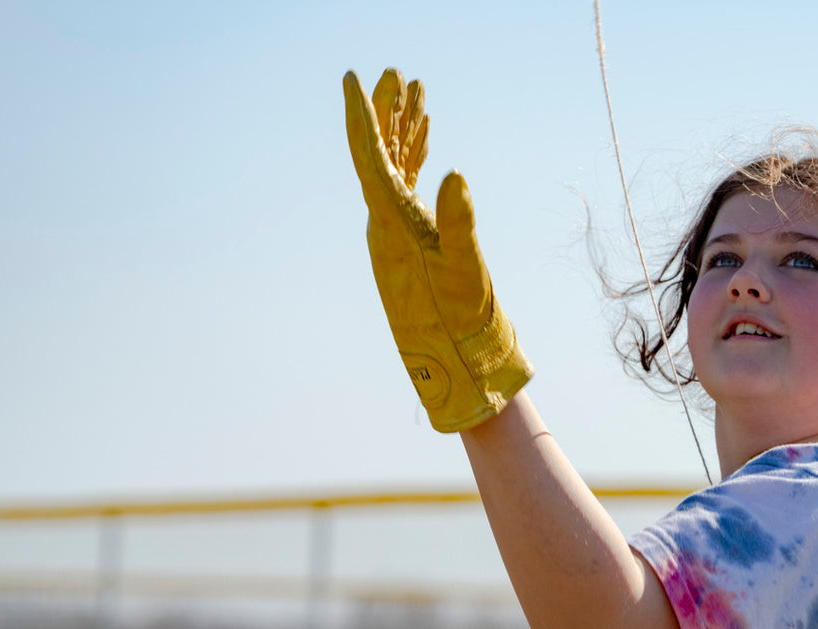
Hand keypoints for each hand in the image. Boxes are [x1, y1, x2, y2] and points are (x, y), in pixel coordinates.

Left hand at [343, 68, 531, 431]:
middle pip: (379, 155)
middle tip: (392, 74)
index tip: (353, 80)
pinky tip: (430, 143)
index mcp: (391, 227)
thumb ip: (459, 222)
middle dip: (386, 113)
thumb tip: (454, 174)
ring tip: (413, 92)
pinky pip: (411, 190)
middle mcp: (387, 225)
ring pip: (396, 168)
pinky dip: (420, 162)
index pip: (370, 159)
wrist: (461, 365)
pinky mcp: (416, 243)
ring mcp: (399, 233)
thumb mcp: (464, 271)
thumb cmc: (461, 324)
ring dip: (405, 131)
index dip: (363, 116)